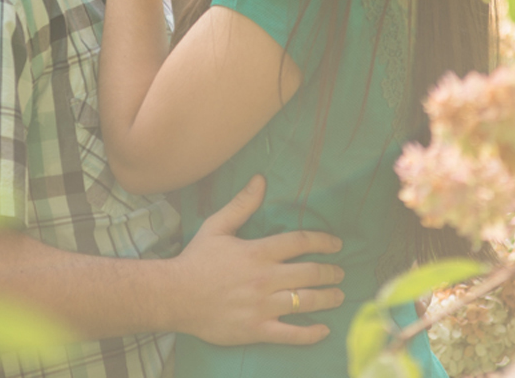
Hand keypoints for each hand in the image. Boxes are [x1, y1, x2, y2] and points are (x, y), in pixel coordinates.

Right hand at [168, 175, 344, 345]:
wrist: (174, 295)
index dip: (323, 241)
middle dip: (331, 272)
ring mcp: (263, 306)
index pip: (299, 242)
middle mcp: (265, 279)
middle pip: (310, 273)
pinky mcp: (257, 330)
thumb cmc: (196, 260)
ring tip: (339, 295)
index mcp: (257, 252)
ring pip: (306, 302)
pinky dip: (312, 333)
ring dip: (329, 298)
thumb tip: (261, 179)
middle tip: (340, 272)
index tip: (336, 244)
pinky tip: (324, 330)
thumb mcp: (216, 226)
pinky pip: (292, 334)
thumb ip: (242, 204)